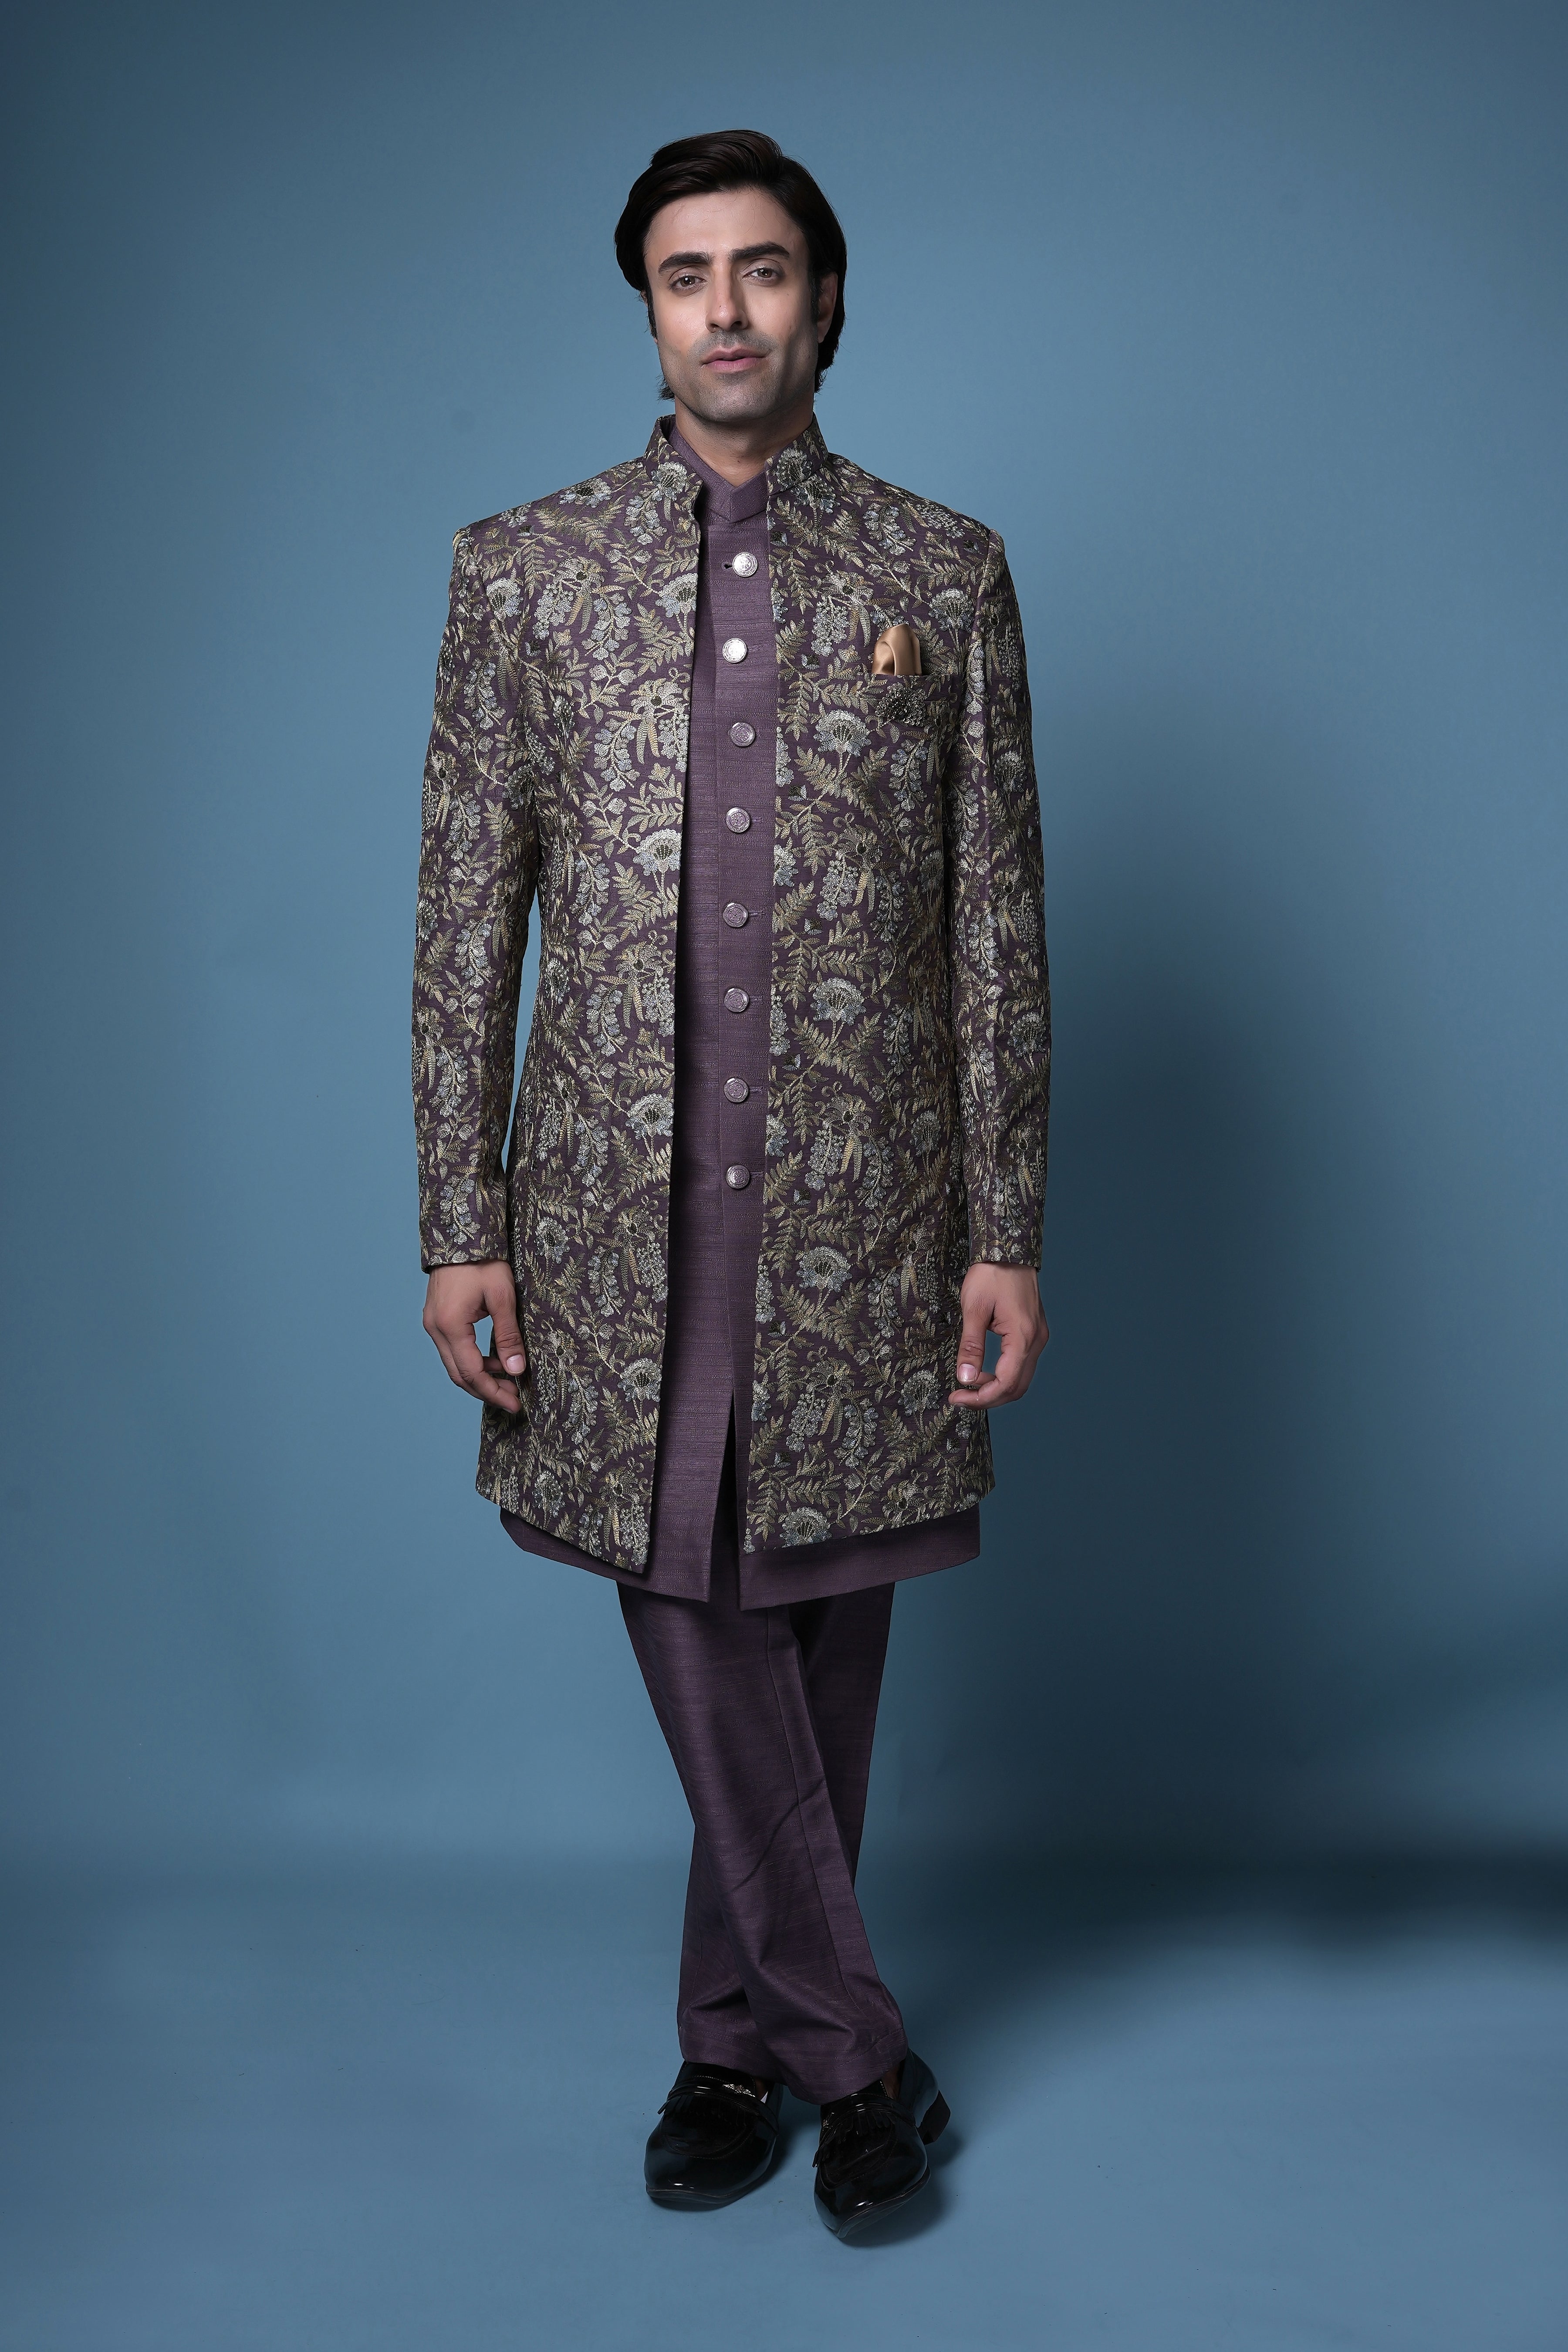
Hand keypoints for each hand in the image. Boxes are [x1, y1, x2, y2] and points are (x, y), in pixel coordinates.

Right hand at [423, 1260, 526, 1413]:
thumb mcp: (502, 1297)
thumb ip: (508, 1336)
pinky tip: (492, 1360)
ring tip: (507, 1381)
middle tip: (512, 1399)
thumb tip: (516, 1370)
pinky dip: (471, 1360)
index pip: (471, 1372)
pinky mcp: (437, 1318)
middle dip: (486, 1390)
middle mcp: (435, 1328)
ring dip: (479, 1376)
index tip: (515, 1404)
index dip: (493, 1391)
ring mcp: (433, 1323)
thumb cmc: (484, 1261)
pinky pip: (452, 1349)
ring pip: (454, 1363)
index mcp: (450, 1325)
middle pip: (459, 1374)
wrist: (461, 1234)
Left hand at [950, 1263, 1048, 1408]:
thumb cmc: (990, 1274)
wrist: (1008, 1250)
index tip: (956, 1398)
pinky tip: (983, 1371)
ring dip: (995, 1388)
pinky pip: (1021, 1364)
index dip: (981, 1397)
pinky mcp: (1033, 1333)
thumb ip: (971, 1346)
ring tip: (968, 1386)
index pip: (1005, 1383)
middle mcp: (1036, 1341)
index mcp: (1023, 1336)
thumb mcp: (973, 1309)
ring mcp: (1038, 1337)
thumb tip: (965, 1378)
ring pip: (1020, 1378)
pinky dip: (1003, 1375)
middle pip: (1016, 1387)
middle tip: (960, 1398)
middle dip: (987, 1397)